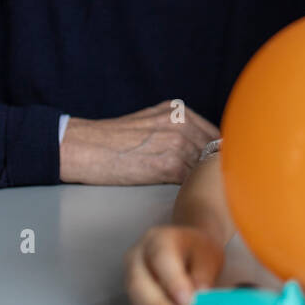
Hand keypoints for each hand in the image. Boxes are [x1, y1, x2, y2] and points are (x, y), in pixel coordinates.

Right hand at [60, 101, 219, 184]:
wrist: (87, 147)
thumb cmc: (114, 139)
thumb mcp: (151, 121)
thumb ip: (178, 129)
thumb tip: (202, 149)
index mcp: (179, 110)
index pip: (215, 133)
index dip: (218, 153)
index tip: (217, 166)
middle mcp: (181, 122)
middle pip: (214, 150)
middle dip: (213, 168)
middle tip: (212, 184)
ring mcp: (177, 143)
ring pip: (203, 167)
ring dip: (202, 181)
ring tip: (198, 192)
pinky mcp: (169, 165)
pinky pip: (191, 180)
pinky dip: (190, 189)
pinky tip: (183, 193)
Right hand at [124, 225, 224, 304]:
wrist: (187, 247)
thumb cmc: (197, 251)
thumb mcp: (209, 256)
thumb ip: (204, 275)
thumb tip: (199, 296)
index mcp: (159, 239)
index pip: (162, 258)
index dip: (173, 282)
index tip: (187, 302)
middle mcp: (138, 255)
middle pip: (139, 282)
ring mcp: (131, 273)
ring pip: (136, 298)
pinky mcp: (132, 292)